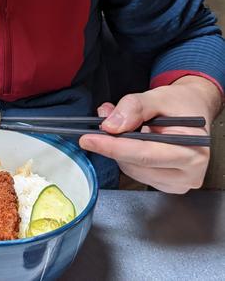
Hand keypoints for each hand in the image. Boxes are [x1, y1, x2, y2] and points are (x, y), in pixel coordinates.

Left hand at [79, 76, 221, 192]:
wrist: (193, 111)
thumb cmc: (181, 104)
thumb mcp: (159, 96)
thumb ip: (135, 107)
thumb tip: (112, 125)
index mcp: (193, 151)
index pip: (145, 154)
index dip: (113, 147)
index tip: (88, 139)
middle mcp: (189, 173)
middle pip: (136, 165)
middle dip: (113, 143)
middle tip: (103, 120)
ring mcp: (178, 183)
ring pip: (132, 170)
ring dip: (119, 149)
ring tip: (122, 125)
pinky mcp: (167, 184)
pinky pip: (135, 172)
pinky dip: (126, 155)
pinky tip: (133, 140)